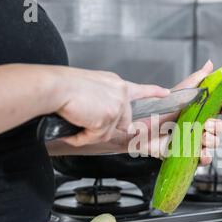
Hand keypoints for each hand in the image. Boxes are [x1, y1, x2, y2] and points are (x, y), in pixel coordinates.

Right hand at [53, 67, 169, 146]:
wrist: (55, 87)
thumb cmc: (64, 86)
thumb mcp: (91, 87)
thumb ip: (104, 100)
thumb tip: (108, 116)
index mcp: (116, 83)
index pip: (140, 90)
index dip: (154, 92)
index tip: (166, 93)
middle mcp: (121, 93)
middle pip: (122, 122)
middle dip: (105, 127)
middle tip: (87, 119)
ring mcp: (117, 106)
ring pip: (107, 132)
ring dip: (90, 132)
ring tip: (76, 119)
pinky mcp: (109, 118)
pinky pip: (95, 137)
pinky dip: (82, 136)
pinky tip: (75, 126)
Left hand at [128, 60, 221, 164]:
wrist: (140, 129)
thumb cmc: (158, 110)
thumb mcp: (179, 92)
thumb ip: (196, 80)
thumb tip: (209, 65)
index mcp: (199, 110)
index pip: (220, 108)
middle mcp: (198, 125)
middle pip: (219, 127)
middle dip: (217, 126)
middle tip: (207, 124)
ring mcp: (193, 140)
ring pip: (213, 143)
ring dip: (212, 141)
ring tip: (201, 137)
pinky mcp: (187, 153)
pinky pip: (202, 158)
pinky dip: (206, 157)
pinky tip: (202, 153)